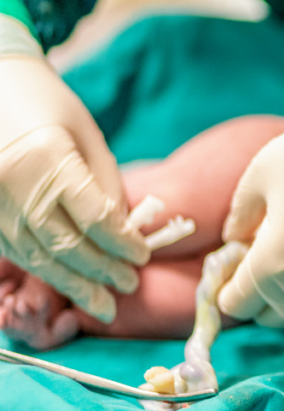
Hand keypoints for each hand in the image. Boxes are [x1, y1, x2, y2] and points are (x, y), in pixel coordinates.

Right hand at [0, 52, 149, 322]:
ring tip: (103, 303)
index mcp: (48, 158)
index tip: (143, 256)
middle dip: (100, 272)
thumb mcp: (89, 138)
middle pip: (64, 244)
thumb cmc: (51, 106)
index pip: (94, 217)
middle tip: (128, 285)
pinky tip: (67, 283)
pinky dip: (43, 270)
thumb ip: (105, 187)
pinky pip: (14, 250)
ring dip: (72, 283)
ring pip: (35, 256)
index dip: (122, 243)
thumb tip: (123, 235)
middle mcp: (12, 182)